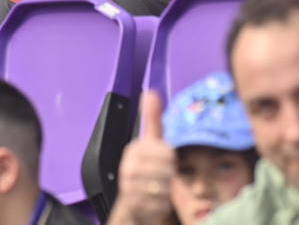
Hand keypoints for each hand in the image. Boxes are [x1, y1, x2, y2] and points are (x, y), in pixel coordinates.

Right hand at [107, 91, 175, 224]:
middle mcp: (128, 166)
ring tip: (155, 191)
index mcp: (134, 149)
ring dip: (165, 192)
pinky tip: (152, 202)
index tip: (162, 164)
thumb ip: (152, 119)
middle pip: (167, 170)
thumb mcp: (150, 144)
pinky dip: (160, 205)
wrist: (131, 206)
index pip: (167, 153)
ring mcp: (128, 185)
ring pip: (164, 187)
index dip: (170, 162)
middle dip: (168, 177)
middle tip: (160, 179)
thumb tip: (150, 92)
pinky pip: (159, 203)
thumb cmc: (144, 173)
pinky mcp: (132, 203)